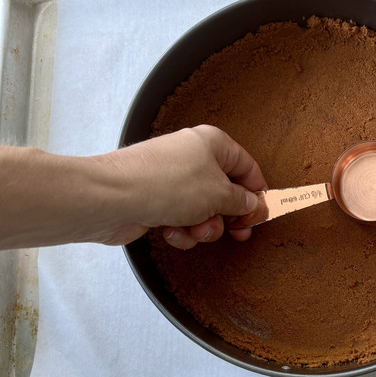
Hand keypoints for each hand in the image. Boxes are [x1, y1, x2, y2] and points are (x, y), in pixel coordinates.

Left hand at [99, 125, 267, 249]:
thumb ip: (243, 201)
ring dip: (203, 227)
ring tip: (194, 228)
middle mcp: (193, 158)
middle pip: (225, 192)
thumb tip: (255, 204)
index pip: (246, 166)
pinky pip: (182, 220)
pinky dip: (181, 230)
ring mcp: (173, 181)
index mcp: (212, 143)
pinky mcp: (156, 202)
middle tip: (237, 233)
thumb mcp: (219, 194)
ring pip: (204, 211)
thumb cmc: (167, 185)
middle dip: (228, 216)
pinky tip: (171, 231)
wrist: (113, 198)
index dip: (257, 191)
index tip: (262, 214)